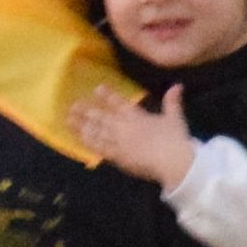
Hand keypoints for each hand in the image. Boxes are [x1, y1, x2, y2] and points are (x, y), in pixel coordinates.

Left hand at [63, 78, 197, 187]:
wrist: (171, 161)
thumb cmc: (174, 139)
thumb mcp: (175, 118)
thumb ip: (172, 101)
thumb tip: (177, 85)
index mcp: (137, 116)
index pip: (120, 103)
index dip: (107, 96)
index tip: (97, 88)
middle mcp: (124, 127)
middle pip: (102, 117)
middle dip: (87, 111)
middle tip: (73, 105)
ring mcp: (118, 142)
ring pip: (96, 132)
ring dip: (82, 125)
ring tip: (69, 119)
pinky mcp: (116, 157)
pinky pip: (98, 148)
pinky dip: (88, 142)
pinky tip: (78, 138)